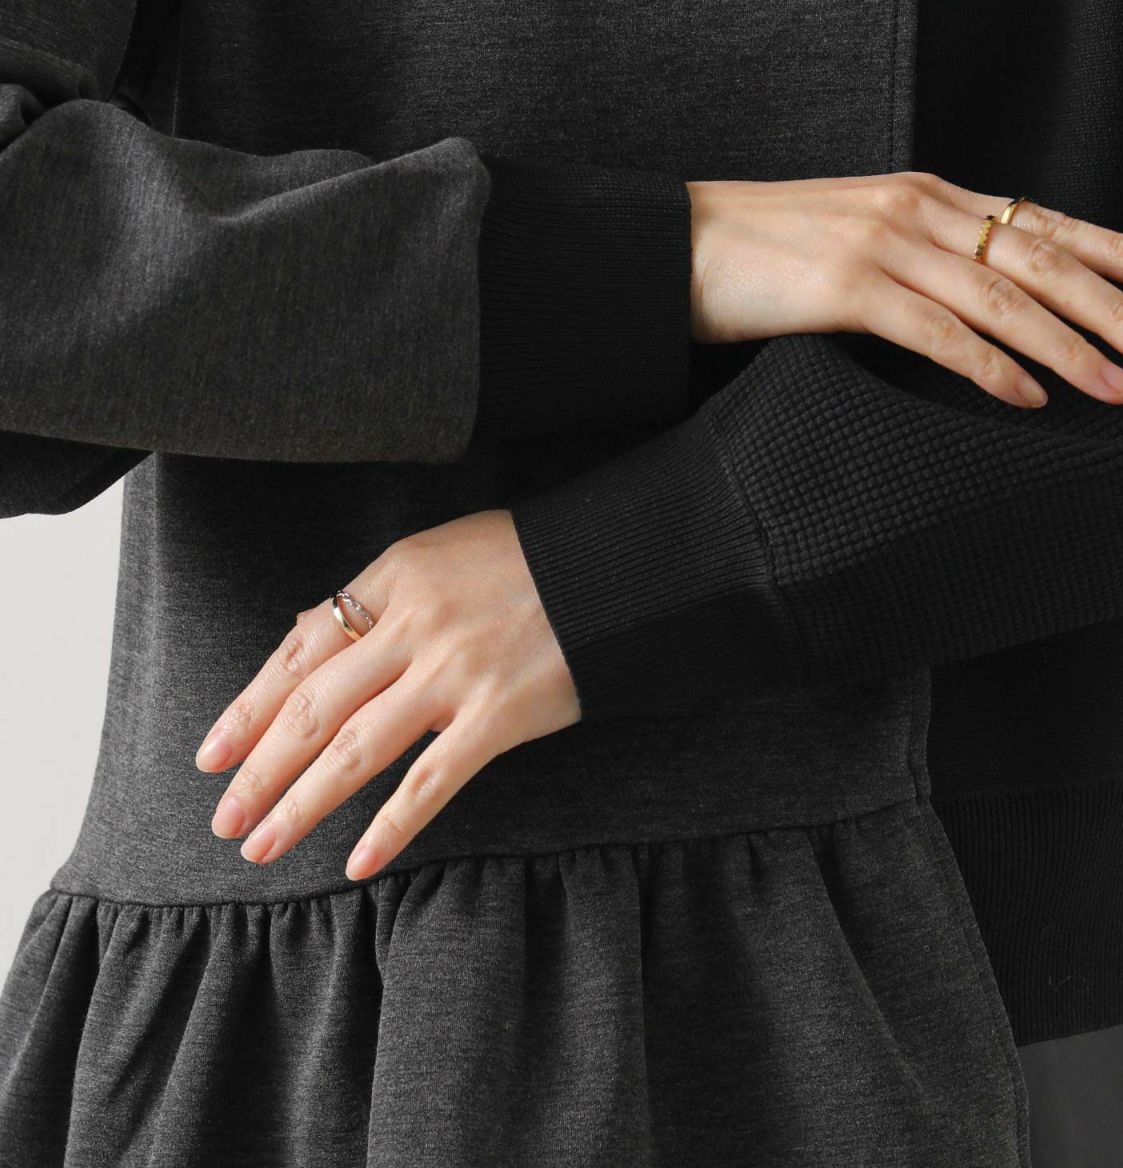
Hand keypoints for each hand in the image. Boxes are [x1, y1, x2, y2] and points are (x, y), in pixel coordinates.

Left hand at [192, 508, 580, 878]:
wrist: (618, 565)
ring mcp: (455, 672)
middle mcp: (414, 625)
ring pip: (356, 749)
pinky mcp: (499, 715)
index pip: (300, 650)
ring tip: (262, 846)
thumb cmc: (528, 558)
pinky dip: (390, 826)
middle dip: (258, 769)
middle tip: (223, 818)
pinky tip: (357, 861)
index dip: (249, 708)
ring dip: (301, 804)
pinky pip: (431, 782)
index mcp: (394, 577)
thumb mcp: (441, 553)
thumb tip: (308, 636)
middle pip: (313, 707)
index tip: (213, 754)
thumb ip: (377, 597)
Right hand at [686, 170, 1122, 407]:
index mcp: (924, 195)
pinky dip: (989, 366)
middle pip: (1038, 258)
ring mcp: (883, 245)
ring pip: (1001, 298)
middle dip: (1114, 305)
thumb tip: (974, 301)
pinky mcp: (846, 287)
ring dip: (1069, 346)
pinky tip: (1027, 396)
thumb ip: (918, 254)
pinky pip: (937, 333)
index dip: (1113, 246)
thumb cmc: (760, 248)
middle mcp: (916, 210)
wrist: (674, 243)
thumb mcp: (853, 235)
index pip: (1038, 220)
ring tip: (1120, 384)